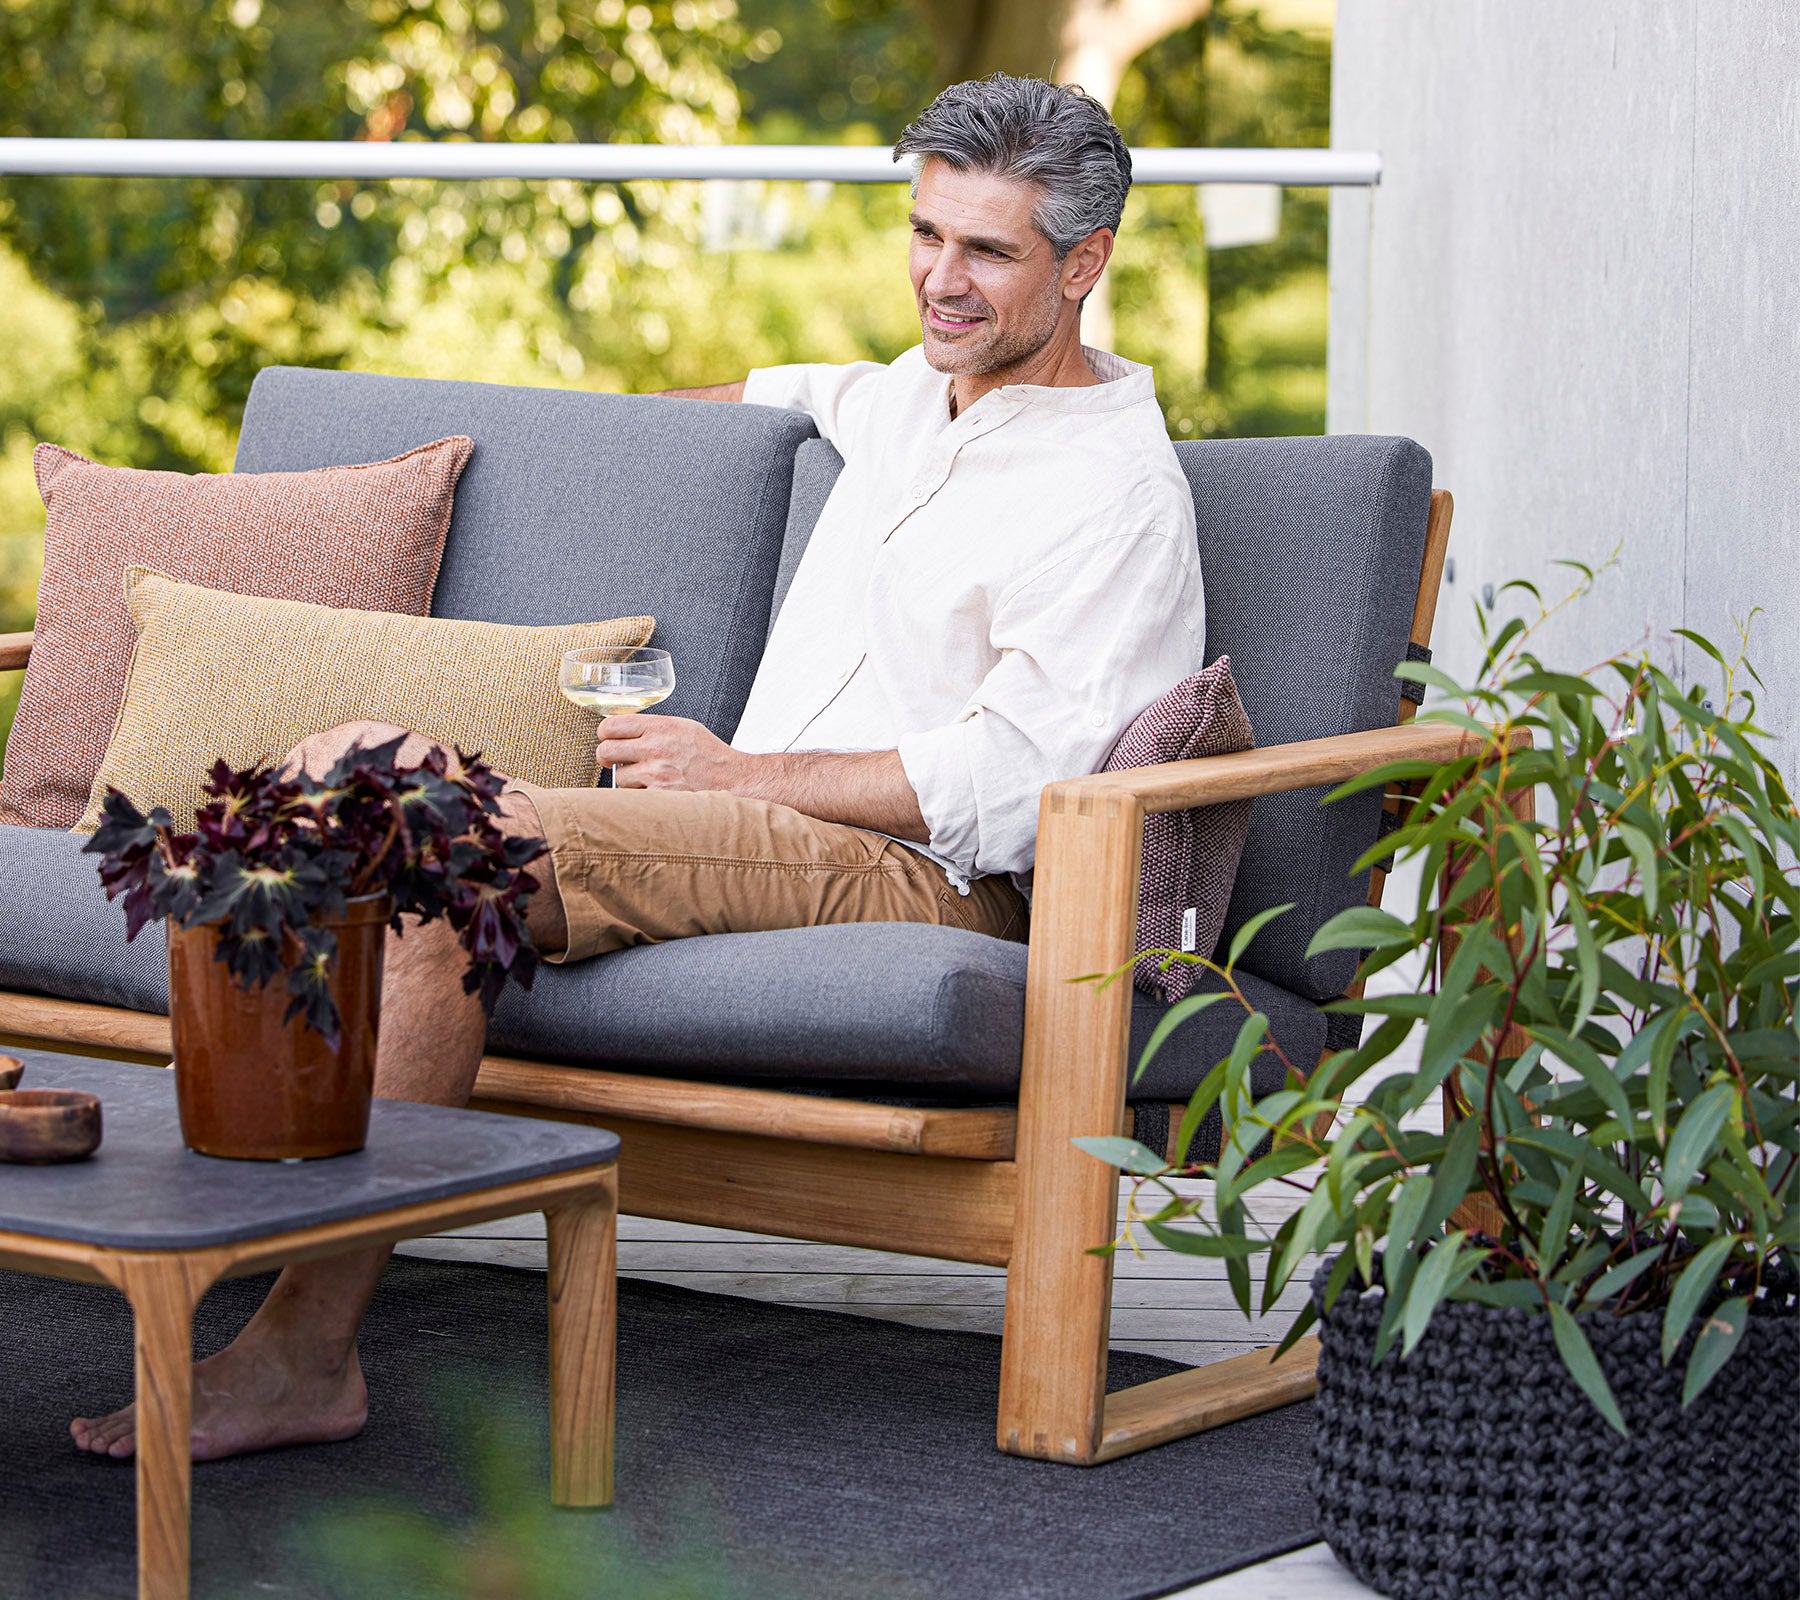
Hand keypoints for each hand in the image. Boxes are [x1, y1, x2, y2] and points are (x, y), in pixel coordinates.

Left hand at [597, 715, 753, 792]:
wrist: (732, 780)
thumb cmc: (708, 755)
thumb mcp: (682, 728)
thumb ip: (652, 728)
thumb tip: (621, 731)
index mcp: (661, 727)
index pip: (611, 725)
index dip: (605, 734)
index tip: (609, 738)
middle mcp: (656, 748)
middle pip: (605, 751)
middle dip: (606, 756)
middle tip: (614, 760)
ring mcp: (656, 774)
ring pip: (618, 777)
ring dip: (628, 779)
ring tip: (648, 778)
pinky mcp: (658, 796)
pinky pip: (634, 796)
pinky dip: (641, 795)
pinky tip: (657, 790)